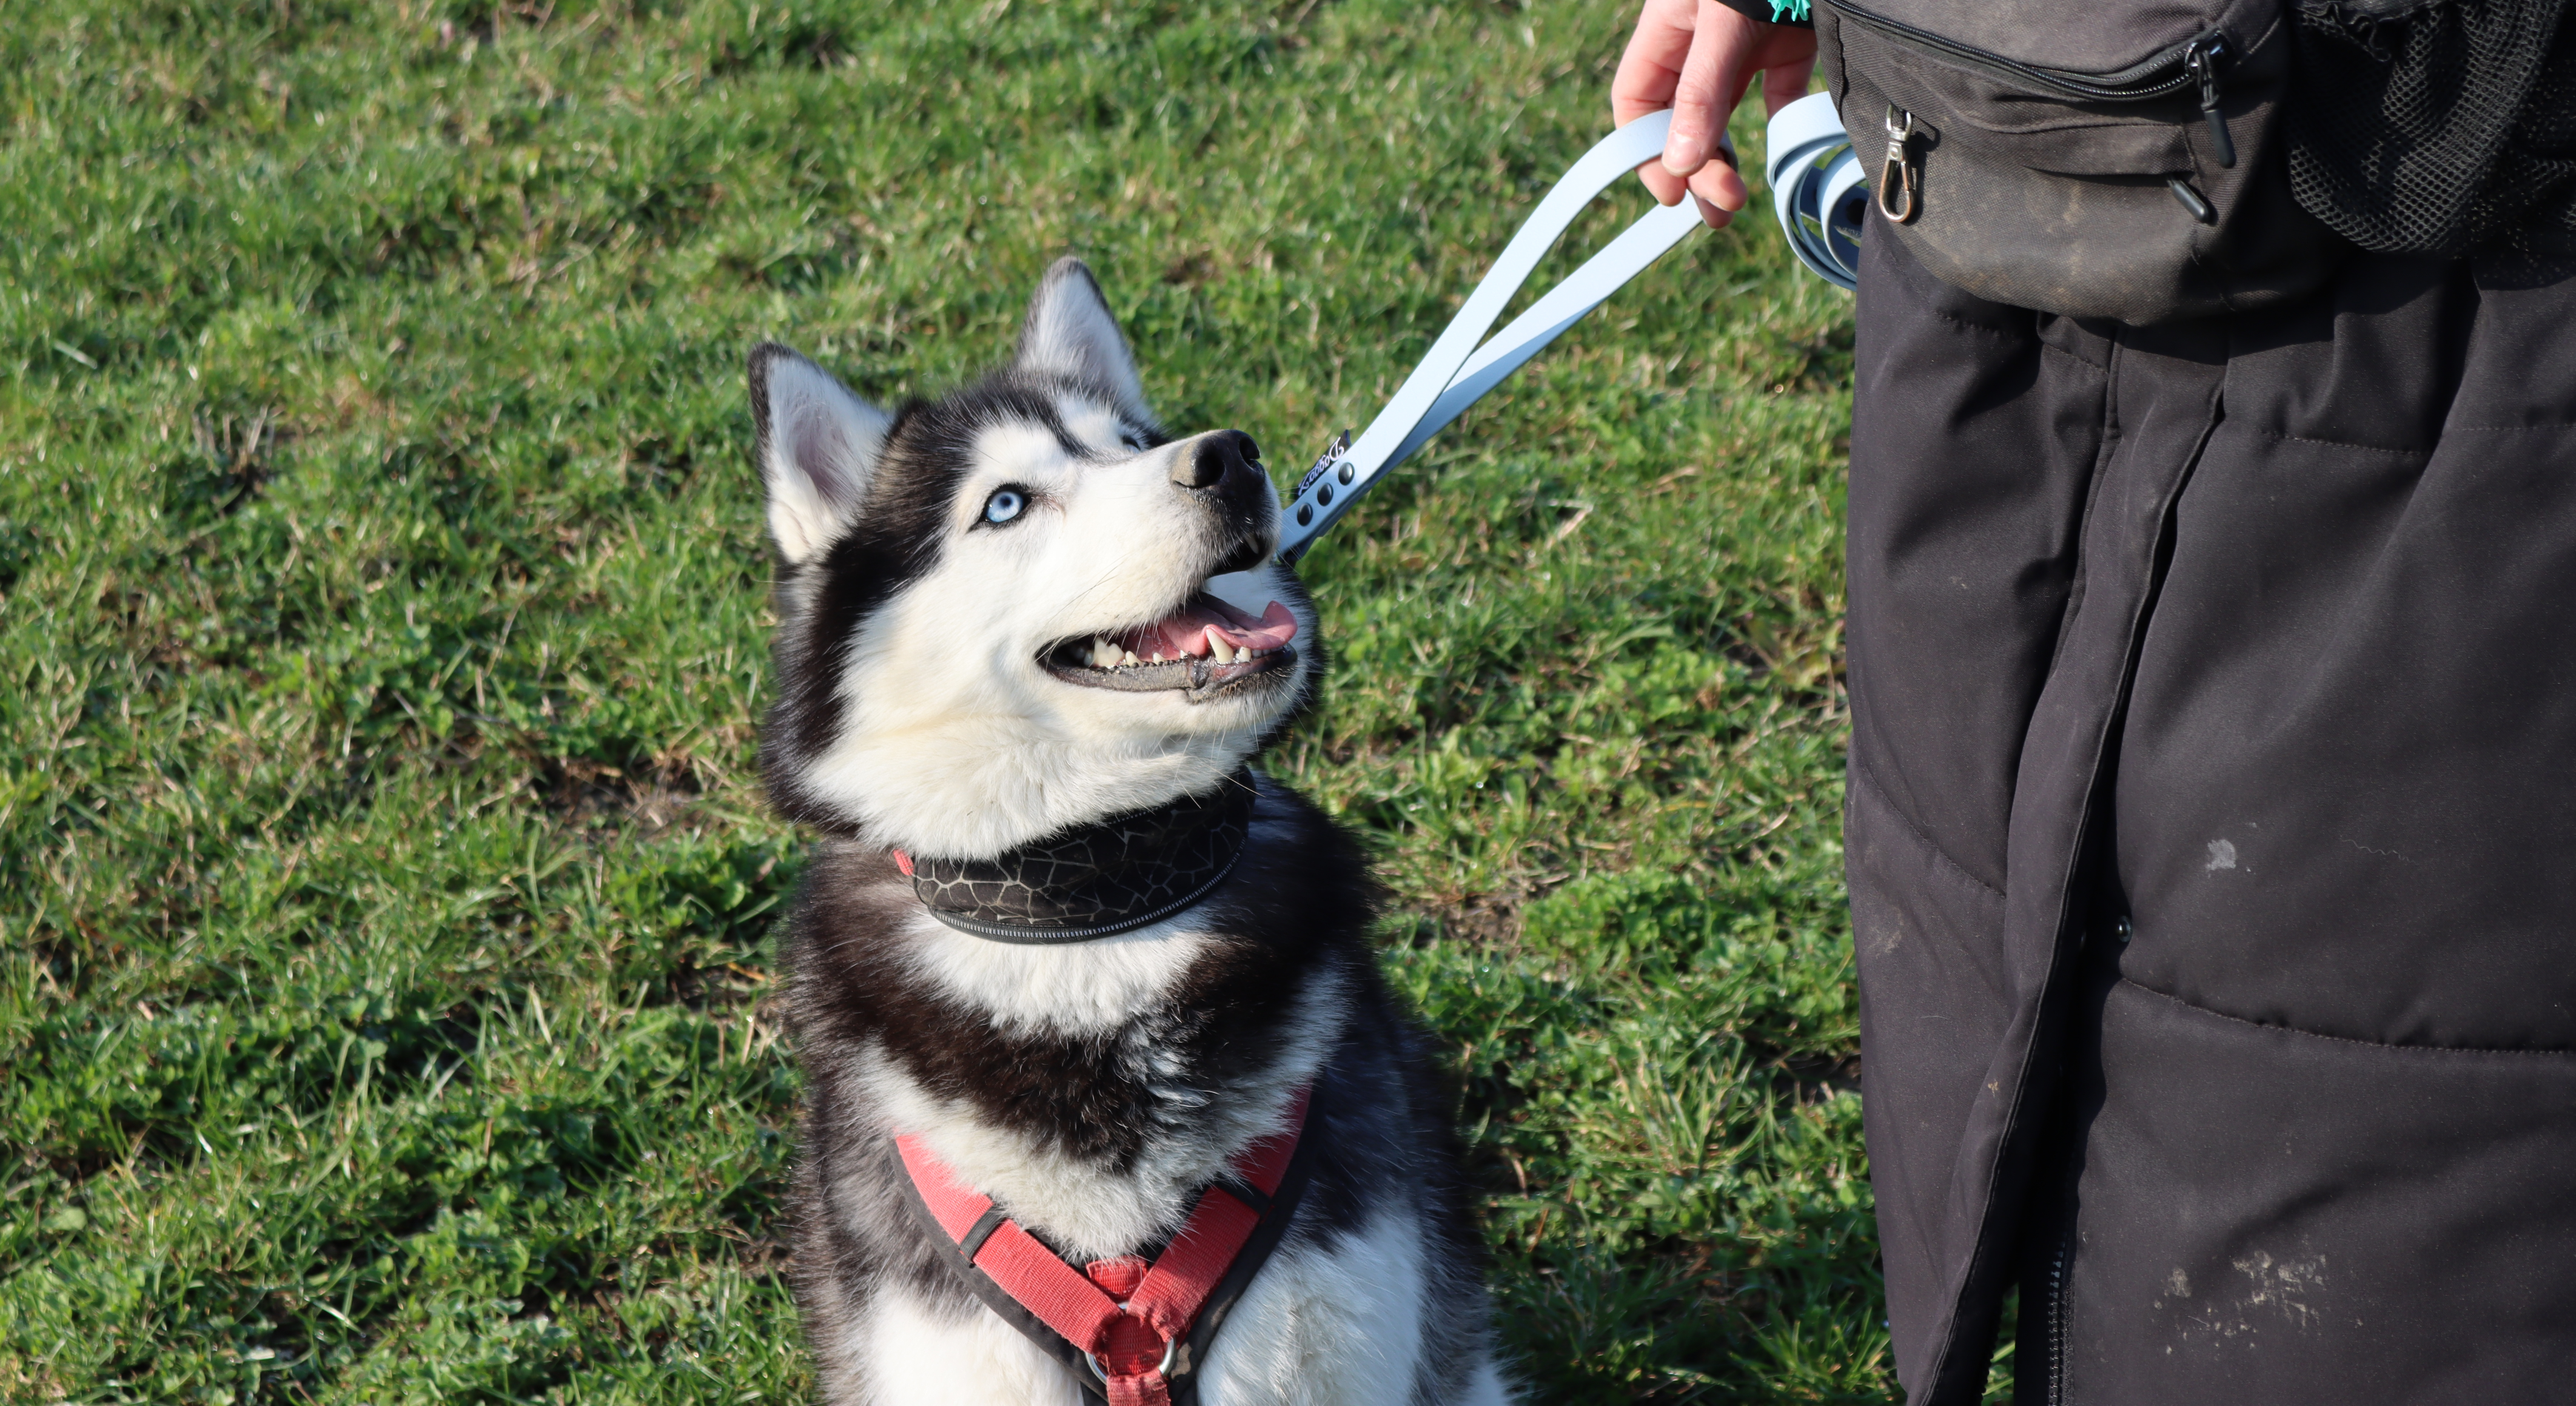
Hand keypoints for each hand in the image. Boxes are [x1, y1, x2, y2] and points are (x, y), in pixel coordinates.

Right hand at [1613, 0, 1819, 228]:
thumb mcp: (1724, 21)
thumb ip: (1702, 90)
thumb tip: (1680, 165)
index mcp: (1668, 29)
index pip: (1638, 104)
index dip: (1646, 151)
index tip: (1674, 192)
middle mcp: (1702, 42)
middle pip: (1681, 120)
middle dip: (1695, 167)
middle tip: (1722, 206)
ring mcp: (1746, 43)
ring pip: (1725, 116)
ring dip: (1729, 161)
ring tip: (1738, 202)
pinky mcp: (1790, 43)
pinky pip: (1779, 95)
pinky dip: (1781, 126)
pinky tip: (1785, 156)